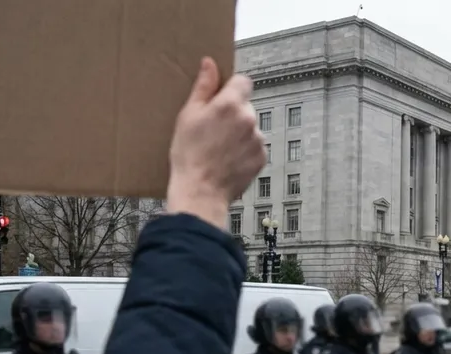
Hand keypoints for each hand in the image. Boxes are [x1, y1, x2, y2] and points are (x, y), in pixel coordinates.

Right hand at [166, 58, 265, 229]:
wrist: (201, 191)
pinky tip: (228, 159)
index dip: (232, 88)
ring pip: (251, 127)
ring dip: (240, 132)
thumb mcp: (189, 116)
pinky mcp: (262, 157)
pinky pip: (255, 146)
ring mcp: (258, 139)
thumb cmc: (189, 154)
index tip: (221, 98)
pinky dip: (245, 149)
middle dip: (233, 113)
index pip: (243, 81)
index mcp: (230, 104)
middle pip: (246, 106)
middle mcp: (249, 119)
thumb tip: (210, 64)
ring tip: (219, 148)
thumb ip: (203, 87)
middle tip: (213, 129)